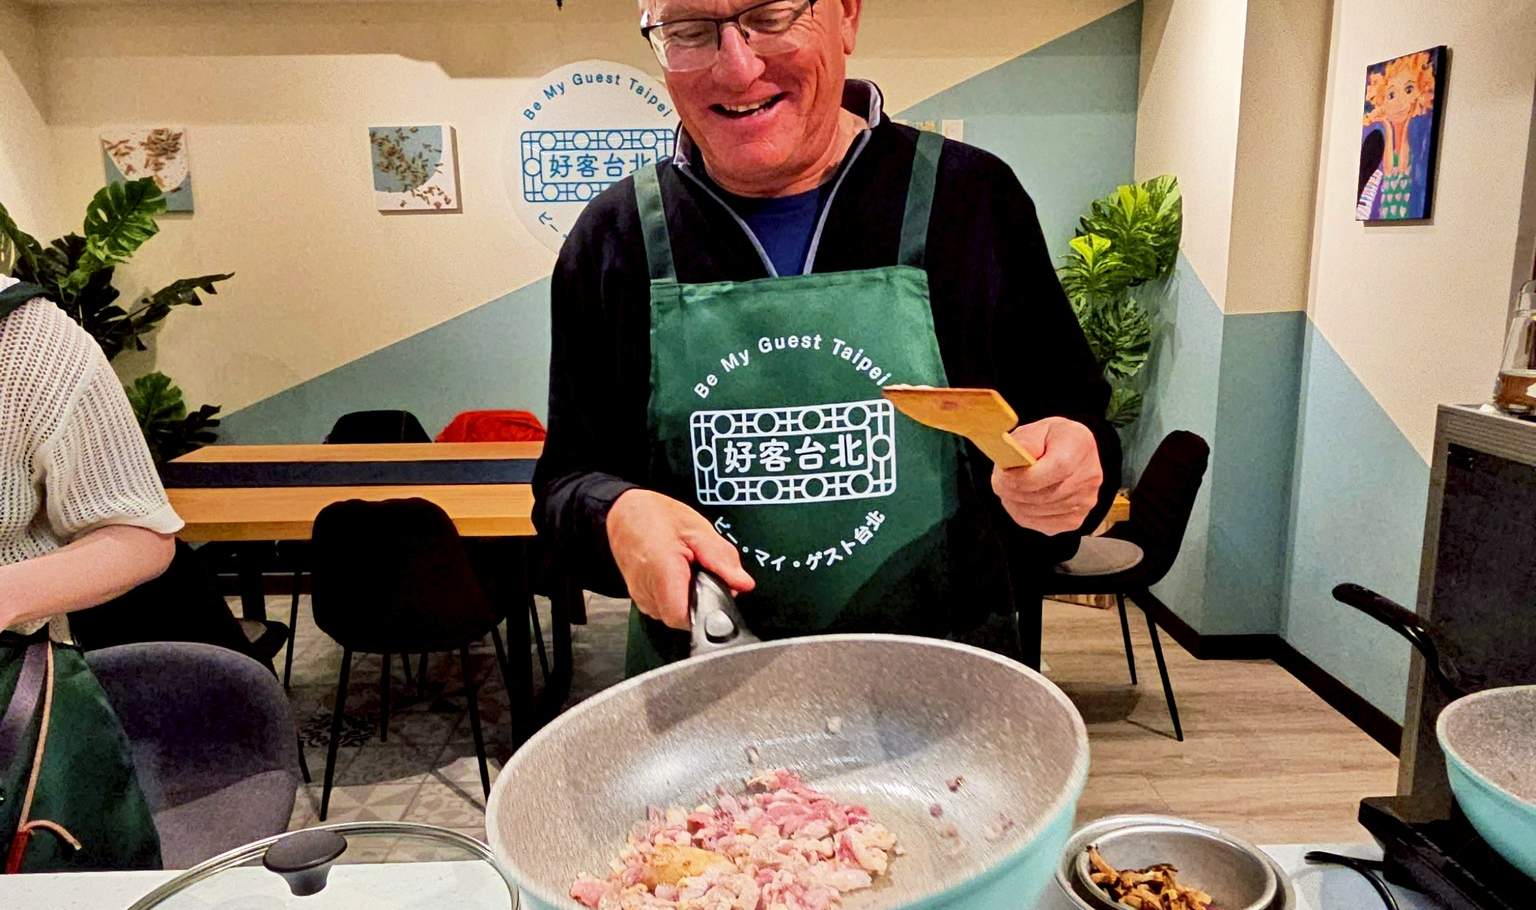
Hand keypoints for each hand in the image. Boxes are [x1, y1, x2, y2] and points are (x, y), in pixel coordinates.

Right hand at [605, 489, 755, 629]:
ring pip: (673, 614)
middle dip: (700, 600)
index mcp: (662, 570)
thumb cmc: (655, 516)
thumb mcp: (697, 529)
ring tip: (687, 570)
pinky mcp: (640, 598)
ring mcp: (641, 596)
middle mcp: (646, 589)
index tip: (716, 594)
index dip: (705, 611)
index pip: (683, 618)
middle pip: (682, 617)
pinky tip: (677, 575)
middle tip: (702, 574)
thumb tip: (743, 583)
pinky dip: (676, 595)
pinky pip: (664, 607)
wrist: (624, 513)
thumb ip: (722, 558)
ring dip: (687, 598)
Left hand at [991, 417, 1102, 534]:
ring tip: (1008, 489)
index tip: (1002, 475)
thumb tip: (1014, 458)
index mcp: (1080, 446)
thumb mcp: (1036, 428)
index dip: (1024, 477)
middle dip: (1013, 491)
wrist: (1071, 453)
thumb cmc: (1051, 439)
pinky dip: (1023, 514)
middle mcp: (1088, 477)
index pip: (1056, 469)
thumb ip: (1025, 441)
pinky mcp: (1075, 520)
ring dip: (1015, 503)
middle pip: (1045, 495)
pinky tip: (1019, 500)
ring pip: (1039, 512)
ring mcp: (1084, 502)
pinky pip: (1041, 524)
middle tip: (998, 483)